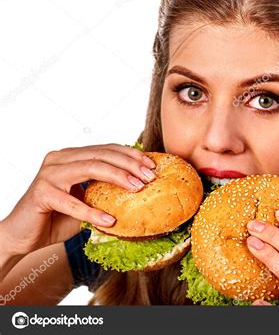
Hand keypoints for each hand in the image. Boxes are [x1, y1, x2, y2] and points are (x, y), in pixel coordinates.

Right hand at [1, 143, 156, 257]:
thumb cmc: (58, 216)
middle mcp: (59, 158)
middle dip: (129, 164)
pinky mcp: (41, 193)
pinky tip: (110, 221)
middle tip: (149, 176)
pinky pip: (72, 202)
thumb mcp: (87, 199)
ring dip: (117, 178)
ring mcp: (49, 174)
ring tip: (137, 189)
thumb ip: (105, 190)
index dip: (131, 154)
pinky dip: (92, 212)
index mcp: (72, 156)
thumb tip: (141, 187)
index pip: (106, 149)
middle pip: (101, 155)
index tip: (151, 164)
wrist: (22, 235)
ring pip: (90, 168)